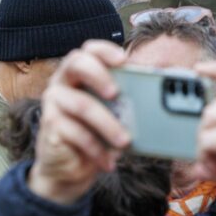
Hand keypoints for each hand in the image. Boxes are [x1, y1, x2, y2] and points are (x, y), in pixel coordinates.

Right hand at [29, 41, 130, 204]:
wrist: (72, 166)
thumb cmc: (99, 132)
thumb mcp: (116, 114)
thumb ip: (130, 99)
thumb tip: (165, 92)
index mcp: (81, 72)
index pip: (89, 50)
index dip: (105, 50)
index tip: (123, 60)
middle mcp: (63, 82)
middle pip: (76, 63)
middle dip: (100, 75)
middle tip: (116, 93)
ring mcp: (53, 103)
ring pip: (82, 105)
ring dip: (108, 125)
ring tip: (126, 142)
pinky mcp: (49, 126)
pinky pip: (76, 133)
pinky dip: (97, 149)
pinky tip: (109, 161)